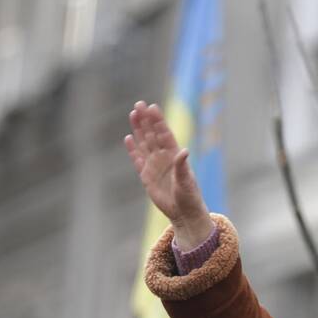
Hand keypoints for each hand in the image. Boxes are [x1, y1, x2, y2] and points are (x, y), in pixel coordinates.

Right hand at [124, 101, 213, 248]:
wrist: (183, 213)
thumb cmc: (189, 197)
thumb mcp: (186, 183)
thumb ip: (182, 167)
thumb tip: (184, 151)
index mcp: (175, 156)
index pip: (164, 134)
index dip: (158, 121)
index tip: (152, 107)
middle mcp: (164, 157)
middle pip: (152, 135)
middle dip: (146, 120)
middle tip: (139, 104)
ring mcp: (154, 165)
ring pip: (144, 143)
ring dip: (138, 130)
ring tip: (133, 114)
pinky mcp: (146, 176)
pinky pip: (138, 159)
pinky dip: (133, 149)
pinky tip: (128, 138)